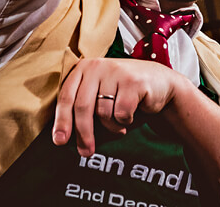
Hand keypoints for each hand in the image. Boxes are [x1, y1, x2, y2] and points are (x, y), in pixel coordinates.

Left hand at [52, 57, 192, 156]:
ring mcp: (115, 71)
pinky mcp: (133, 82)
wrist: (159, 83)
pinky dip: (125, 122)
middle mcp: (97, 66)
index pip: (66, 96)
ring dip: (111, 126)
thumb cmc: (123, 93)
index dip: (61, 120)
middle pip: (82, 107)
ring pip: (103, 113)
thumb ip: (82, 108)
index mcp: (84, 68)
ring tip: (120, 122)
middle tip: (86, 152)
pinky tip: (132, 114)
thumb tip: (62, 138)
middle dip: (83, 133)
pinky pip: (121, 114)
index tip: (59, 141)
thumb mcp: (99, 95)